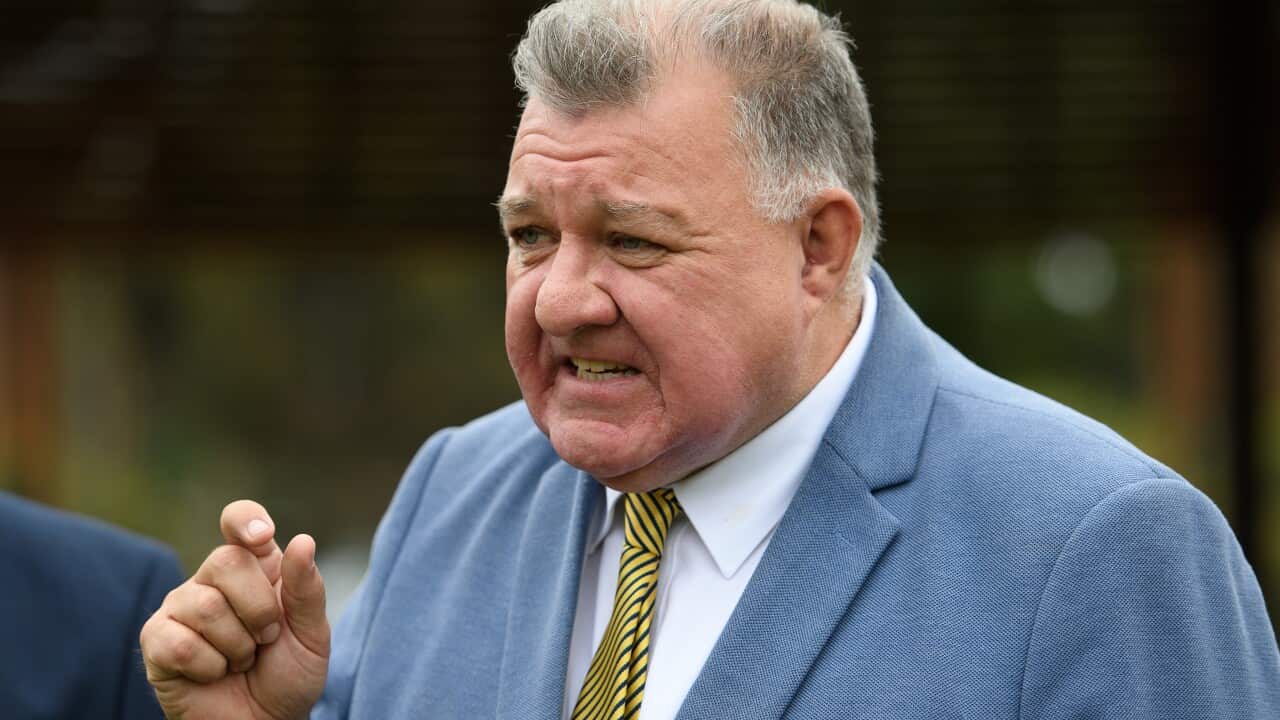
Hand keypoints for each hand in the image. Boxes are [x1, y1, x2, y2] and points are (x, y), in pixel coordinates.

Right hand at [141, 500, 329, 719]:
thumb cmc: (288, 675)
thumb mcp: (312, 634)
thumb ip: (307, 590)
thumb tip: (302, 540)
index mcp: (255, 567)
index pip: (238, 521)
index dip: (245, 520)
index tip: (261, 538)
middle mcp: (212, 579)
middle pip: (226, 561)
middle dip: (259, 608)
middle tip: (266, 638)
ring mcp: (180, 608)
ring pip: (205, 605)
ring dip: (238, 645)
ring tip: (242, 661)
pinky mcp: (157, 642)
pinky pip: (180, 643)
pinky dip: (210, 666)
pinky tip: (214, 673)